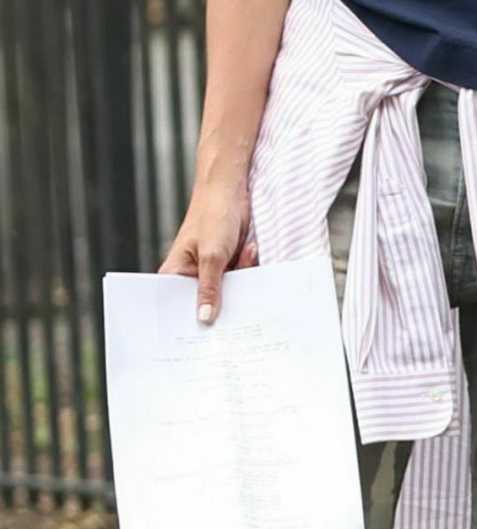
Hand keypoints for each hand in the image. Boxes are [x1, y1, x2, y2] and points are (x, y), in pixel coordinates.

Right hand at [160, 179, 256, 324]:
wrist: (233, 190)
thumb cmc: (213, 215)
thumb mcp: (212, 255)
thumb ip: (209, 289)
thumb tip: (204, 320)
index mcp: (175, 274)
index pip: (179, 307)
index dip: (191, 322)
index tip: (206, 338)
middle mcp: (192, 276)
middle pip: (206, 305)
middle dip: (224, 303)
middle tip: (236, 302)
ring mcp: (213, 272)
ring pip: (229, 294)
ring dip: (241, 279)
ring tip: (242, 252)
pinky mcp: (230, 266)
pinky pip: (241, 282)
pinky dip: (248, 269)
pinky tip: (249, 248)